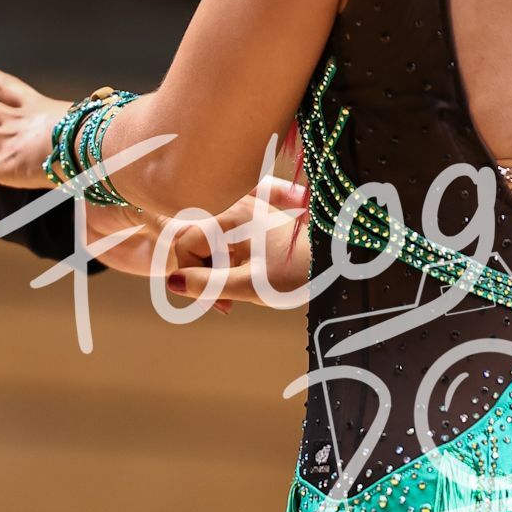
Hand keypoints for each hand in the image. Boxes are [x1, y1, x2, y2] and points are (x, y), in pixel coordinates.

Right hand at [163, 179, 310, 311]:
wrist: (339, 260)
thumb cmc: (300, 273)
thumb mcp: (251, 286)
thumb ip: (208, 285)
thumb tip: (173, 282)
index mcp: (229, 216)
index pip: (183, 243)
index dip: (190, 277)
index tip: (213, 303)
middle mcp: (234, 206)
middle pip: (194, 242)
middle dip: (202, 277)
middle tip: (224, 306)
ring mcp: (244, 210)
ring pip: (209, 244)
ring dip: (215, 273)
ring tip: (234, 298)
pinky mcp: (253, 220)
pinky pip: (224, 242)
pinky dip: (227, 264)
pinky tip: (242, 282)